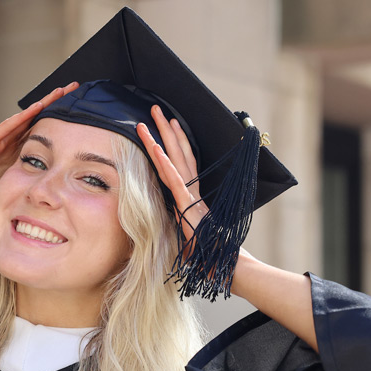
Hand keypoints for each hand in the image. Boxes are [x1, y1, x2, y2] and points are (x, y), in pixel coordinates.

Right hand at [0, 82, 78, 215]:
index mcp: (13, 155)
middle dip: (56, 105)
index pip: (41, 135)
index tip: (79, 115)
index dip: (58, 124)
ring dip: (43, 105)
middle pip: (36, 120)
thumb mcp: (8, 192)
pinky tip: (36, 108)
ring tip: (60, 92)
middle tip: (75, 89)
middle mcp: (7, 144)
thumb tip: (48, 203)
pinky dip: (21, 118)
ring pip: (24, 118)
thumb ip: (25, 190)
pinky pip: (5, 128)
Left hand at [136, 105, 205, 245]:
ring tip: (147, 121)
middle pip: (178, 153)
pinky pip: (174, 181)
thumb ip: (184, 220)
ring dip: (160, 139)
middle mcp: (191, 190)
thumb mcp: (191, 231)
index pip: (184, 161)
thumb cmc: (209, 249)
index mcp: (193, 194)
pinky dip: (165, 164)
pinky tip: (156, 149)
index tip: (170, 123)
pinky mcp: (186, 205)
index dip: (177, 141)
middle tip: (154, 109)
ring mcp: (189, 196)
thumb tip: (177, 217)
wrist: (224, 261)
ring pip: (172, 161)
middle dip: (165, 130)